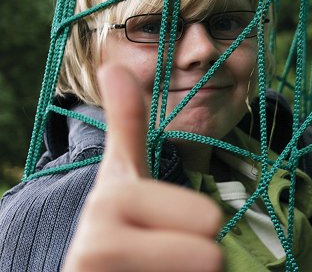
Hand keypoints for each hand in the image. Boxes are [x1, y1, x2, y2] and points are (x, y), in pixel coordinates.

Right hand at [63, 65, 222, 271]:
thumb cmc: (117, 228)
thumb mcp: (122, 176)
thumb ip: (127, 126)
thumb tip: (114, 65)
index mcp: (111, 201)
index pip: (209, 220)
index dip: (197, 228)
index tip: (159, 230)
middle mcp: (95, 249)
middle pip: (210, 258)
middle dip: (193, 260)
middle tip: (159, 260)